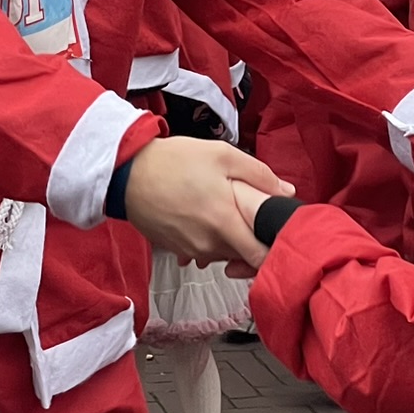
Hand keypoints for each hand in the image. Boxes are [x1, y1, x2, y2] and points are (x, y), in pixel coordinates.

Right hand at [122, 137, 290, 267]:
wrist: (127, 173)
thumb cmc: (174, 161)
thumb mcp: (222, 154)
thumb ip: (259, 175)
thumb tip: (287, 192)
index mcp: (224, 223)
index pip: (260, 257)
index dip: (275, 250)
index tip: (278, 236)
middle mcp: (208, 245)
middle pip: (243, 256)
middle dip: (252, 240)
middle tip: (252, 216)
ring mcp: (189, 250)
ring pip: (223, 254)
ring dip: (229, 239)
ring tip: (224, 212)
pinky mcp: (175, 249)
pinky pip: (202, 251)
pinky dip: (208, 239)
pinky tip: (203, 217)